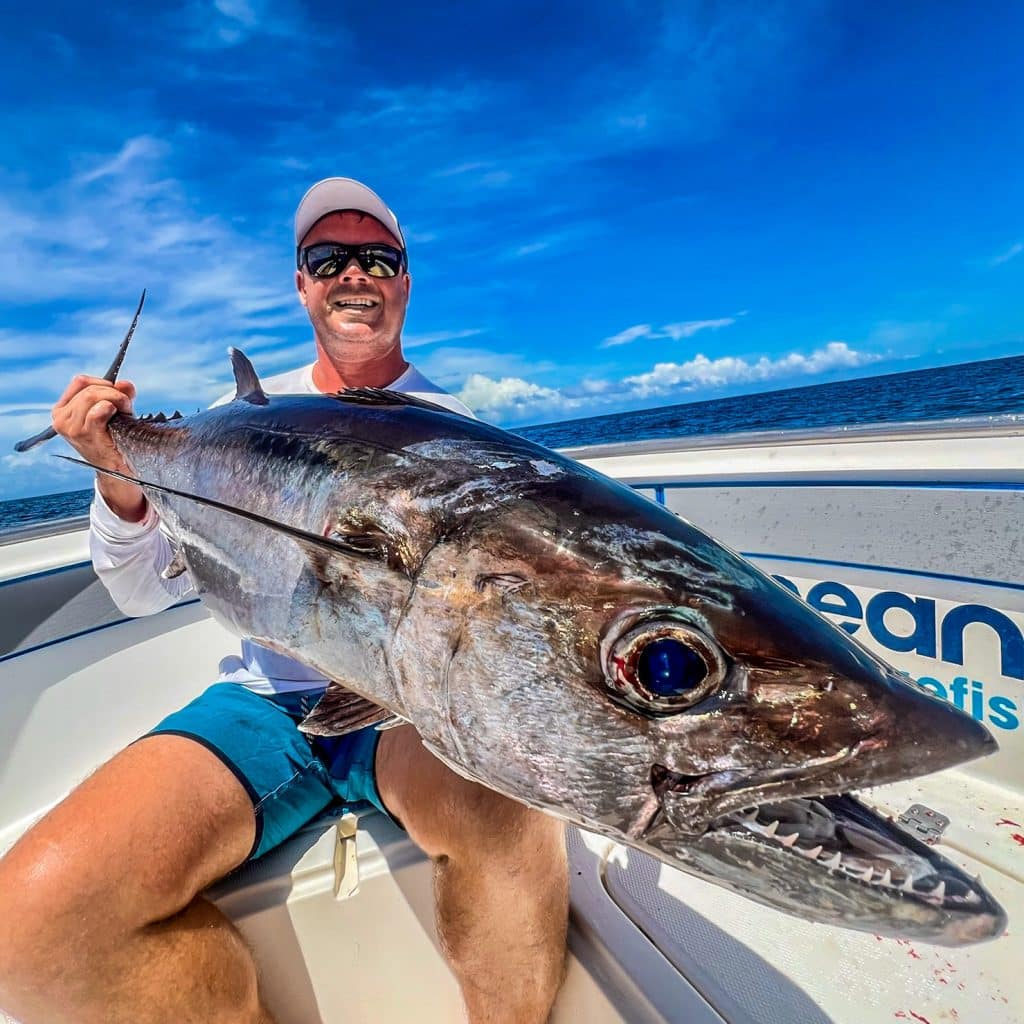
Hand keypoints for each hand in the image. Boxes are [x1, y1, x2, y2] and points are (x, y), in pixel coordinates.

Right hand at [52, 374, 146, 521]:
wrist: (118, 468)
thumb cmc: (114, 438)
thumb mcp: (115, 411)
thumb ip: (120, 394)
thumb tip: (125, 384)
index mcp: (63, 410)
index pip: (80, 382)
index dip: (103, 382)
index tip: (117, 391)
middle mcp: (62, 419)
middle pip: (88, 389)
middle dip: (113, 392)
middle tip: (127, 404)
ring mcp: (71, 428)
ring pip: (92, 396)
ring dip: (115, 399)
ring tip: (125, 410)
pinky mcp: (84, 435)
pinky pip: (96, 412)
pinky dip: (110, 407)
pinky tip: (118, 415)